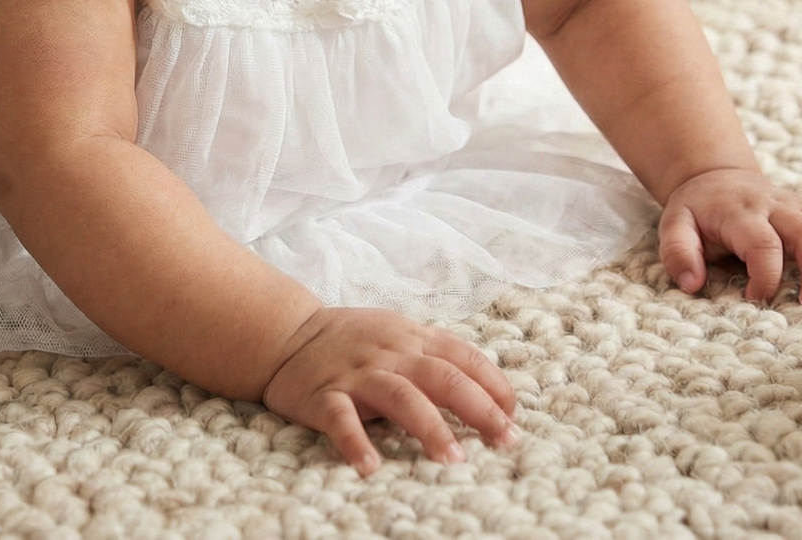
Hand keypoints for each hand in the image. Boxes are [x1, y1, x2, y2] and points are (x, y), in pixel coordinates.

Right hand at [262, 307, 519, 474]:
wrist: (288, 334)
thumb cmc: (353, 342)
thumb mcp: (397, 335)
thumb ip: (436, 358)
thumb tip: (492, 395)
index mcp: (410, 337)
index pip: (462, 355)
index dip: (493, 383)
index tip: (514, 416)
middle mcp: (388, 353)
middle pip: (440, 375)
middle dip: (477, 407)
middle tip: (504, 441)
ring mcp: (356, 374)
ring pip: (399, 395)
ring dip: (429, 426)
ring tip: (453, 459)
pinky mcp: (323, 395)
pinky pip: (341, 418)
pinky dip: (355, 442)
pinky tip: (370, 466)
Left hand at [659, 167, 801, 303]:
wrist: (715, 177)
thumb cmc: (697, 210)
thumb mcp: (674, 224)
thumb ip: (678, 252)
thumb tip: (691, 283)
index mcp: (739, 212)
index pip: (761, 242)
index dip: (765, 275)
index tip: (755, 297)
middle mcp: (774, 206)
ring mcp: (798, 206)